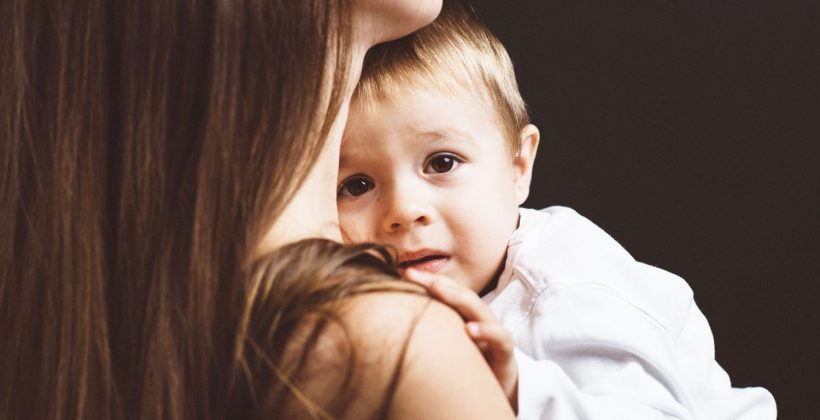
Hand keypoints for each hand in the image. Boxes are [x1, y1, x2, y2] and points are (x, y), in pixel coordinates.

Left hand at [404, 269, 517, 411]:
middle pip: (460, 295)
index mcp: (463, 316)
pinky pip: (499, 338)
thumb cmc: (464, 367)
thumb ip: (425, 332)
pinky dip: (487, 332)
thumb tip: (390, 321)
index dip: (427, 281)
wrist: (492, 392)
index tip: (404, 272)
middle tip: (414, 274)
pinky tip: (471, 330)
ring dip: (458, 298)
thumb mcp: (443, 347)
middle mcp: (478, 319)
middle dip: (438, 282)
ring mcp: (493, 333)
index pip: (447, 292)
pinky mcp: (504, 352)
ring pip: (479, 309)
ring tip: (437, 289)